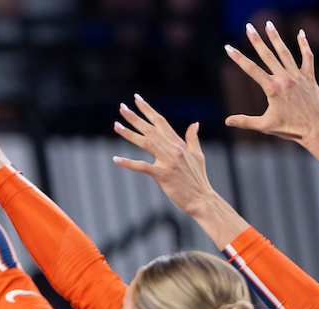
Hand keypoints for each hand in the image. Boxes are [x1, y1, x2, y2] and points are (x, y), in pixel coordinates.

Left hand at [112, 94, 216, 216]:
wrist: (202, 199)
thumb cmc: (199, 180)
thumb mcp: (198, 156)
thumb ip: (193, 139)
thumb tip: (195, 123)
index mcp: (179, 144)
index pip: (161, 122)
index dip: (148, 109)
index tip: (137, 99)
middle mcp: (173, 149)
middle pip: (151, 129)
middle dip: (135, 117)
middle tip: (121, 107)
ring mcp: (168, 162)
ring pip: (146, 143)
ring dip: (129, 134)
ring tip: (116, 125)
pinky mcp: (163, 175)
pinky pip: (142, 167)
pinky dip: (129, 163)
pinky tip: (116, 159)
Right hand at [224, 22, 318, 143]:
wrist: (315, 129)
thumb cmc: (290, 129)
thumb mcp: (265, 126)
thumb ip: (245, 121)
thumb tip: (227, 121)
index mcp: (272, 90)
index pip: (251, 69)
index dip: (238, 58)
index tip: (228, 48)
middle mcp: (285, 80)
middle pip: (267, 56)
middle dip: (257, 40)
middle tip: (249, 27)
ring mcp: (298, 77)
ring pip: (285, 53)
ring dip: (276, 38)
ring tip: (269, 24)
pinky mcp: (309, 78)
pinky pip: (307, 57)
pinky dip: (304, 45)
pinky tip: (300, 33)